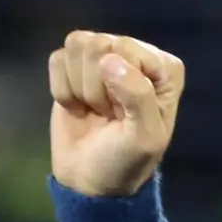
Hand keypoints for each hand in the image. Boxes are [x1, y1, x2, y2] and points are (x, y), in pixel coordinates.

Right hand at [48, 31, 184, 196]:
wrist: (91, 178)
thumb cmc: (127, 159)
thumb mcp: (145, 136)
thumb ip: (138, 96)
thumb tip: (110, 59)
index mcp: (165, 68)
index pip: (127, 48)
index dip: (118, 83)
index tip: (125, 113)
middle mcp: (137, 56)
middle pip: (99, 44)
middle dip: (97, 87)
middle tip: (110, 114)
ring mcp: (104, 57)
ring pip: (76, 46)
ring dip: (80, 88)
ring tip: (96, 110)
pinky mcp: (74, 66)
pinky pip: (57, 59)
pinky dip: (62, 89)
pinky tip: (78, 108)